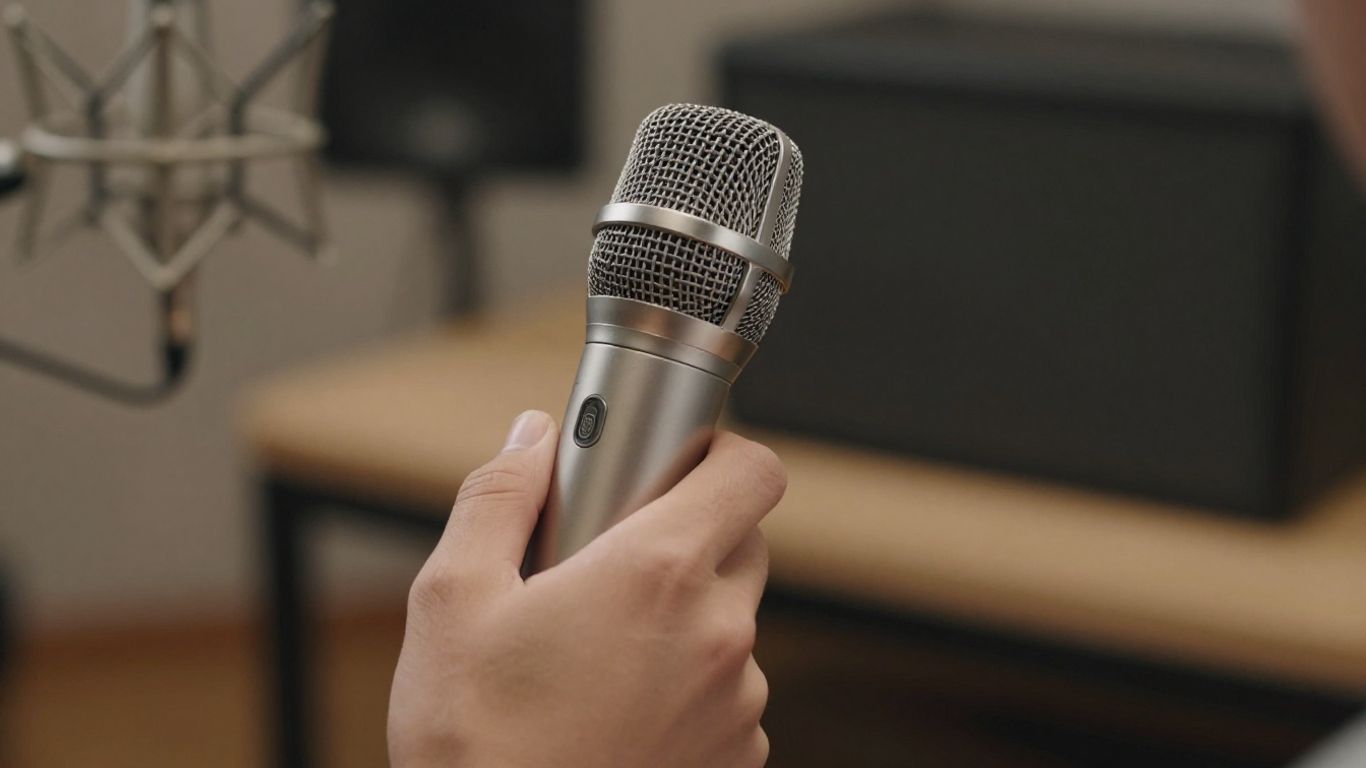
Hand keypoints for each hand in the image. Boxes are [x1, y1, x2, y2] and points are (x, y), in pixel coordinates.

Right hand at [389, 410, 785, 767]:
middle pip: (742, 544)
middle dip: (689, 537)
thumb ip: (498, 498)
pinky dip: (689, 686)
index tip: (683, 461)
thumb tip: (532, 437)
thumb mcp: (452, 599)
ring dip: (685, 618)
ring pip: (731, 622)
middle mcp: (717, 632)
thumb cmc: (474, 743)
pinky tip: (619, 707)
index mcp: (657, 572)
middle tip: (614, 561)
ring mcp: (736, 701)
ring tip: (602, 650)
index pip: (753, 473)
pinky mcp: (737, 756)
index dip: (724, 454)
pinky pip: (729, 692)